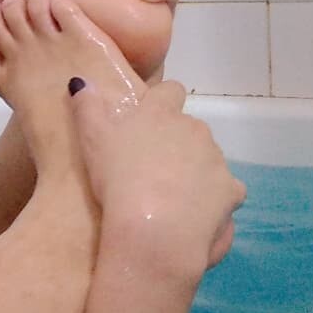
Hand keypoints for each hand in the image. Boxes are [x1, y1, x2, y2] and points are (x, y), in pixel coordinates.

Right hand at [69, 79, 245, 279]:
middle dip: (175, 143)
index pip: (170, 91)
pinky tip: (192, 215)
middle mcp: (195, 130)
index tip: (147, 120)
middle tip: (150, 168)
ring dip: (193, 171)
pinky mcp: (231, 191)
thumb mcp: (91, 139)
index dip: (160, 102)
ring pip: (207, 159)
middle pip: (188, 128)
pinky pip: (225, 191)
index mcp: (162, 114)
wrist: (153, 230)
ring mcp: (217, 160)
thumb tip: (81, 81)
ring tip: (168, 198)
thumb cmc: (118, 178)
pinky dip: (212, 199)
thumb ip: (86, 107)